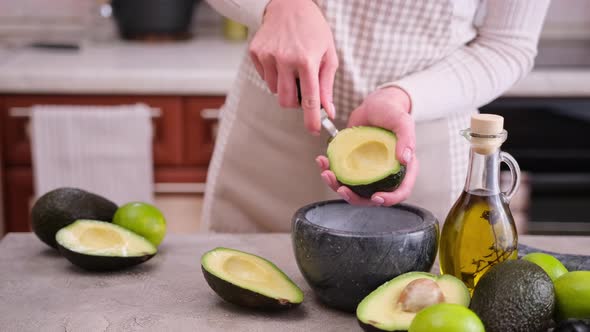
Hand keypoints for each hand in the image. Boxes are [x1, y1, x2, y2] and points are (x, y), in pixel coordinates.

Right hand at [249, 0, 337, 134]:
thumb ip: (327, 85)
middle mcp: (285, 59)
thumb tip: (328, 110)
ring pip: (275, 91)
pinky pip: (265, 78)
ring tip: (291, 67)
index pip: (310, 98)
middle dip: (295, 102)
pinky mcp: (255, 53)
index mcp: (307, 60)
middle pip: (287, 101)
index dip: (311, 118)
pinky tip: (280, 59)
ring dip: (284, 86)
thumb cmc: (313, 29)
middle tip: (302, 88)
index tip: (313, 130)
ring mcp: (268, 56)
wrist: (288, 4)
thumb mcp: (328, 54)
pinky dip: (273, 75)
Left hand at [316, 87, 417, 205]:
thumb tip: (405, 159)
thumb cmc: (392, 112)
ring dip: (337, 185)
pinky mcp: (353, 163)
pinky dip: (331, 171)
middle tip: (342, 189)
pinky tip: (323, 161)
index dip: (390, 199)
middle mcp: (384, 173)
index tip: (376, 197)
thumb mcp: (402, 121)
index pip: (400, 191)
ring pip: (353, 188)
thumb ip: (407, 138)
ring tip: (326, 173)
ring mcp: (367, 170)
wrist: (374, 104)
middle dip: (355, 197)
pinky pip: (342, 174)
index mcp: (402, 169)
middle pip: (371, 196)